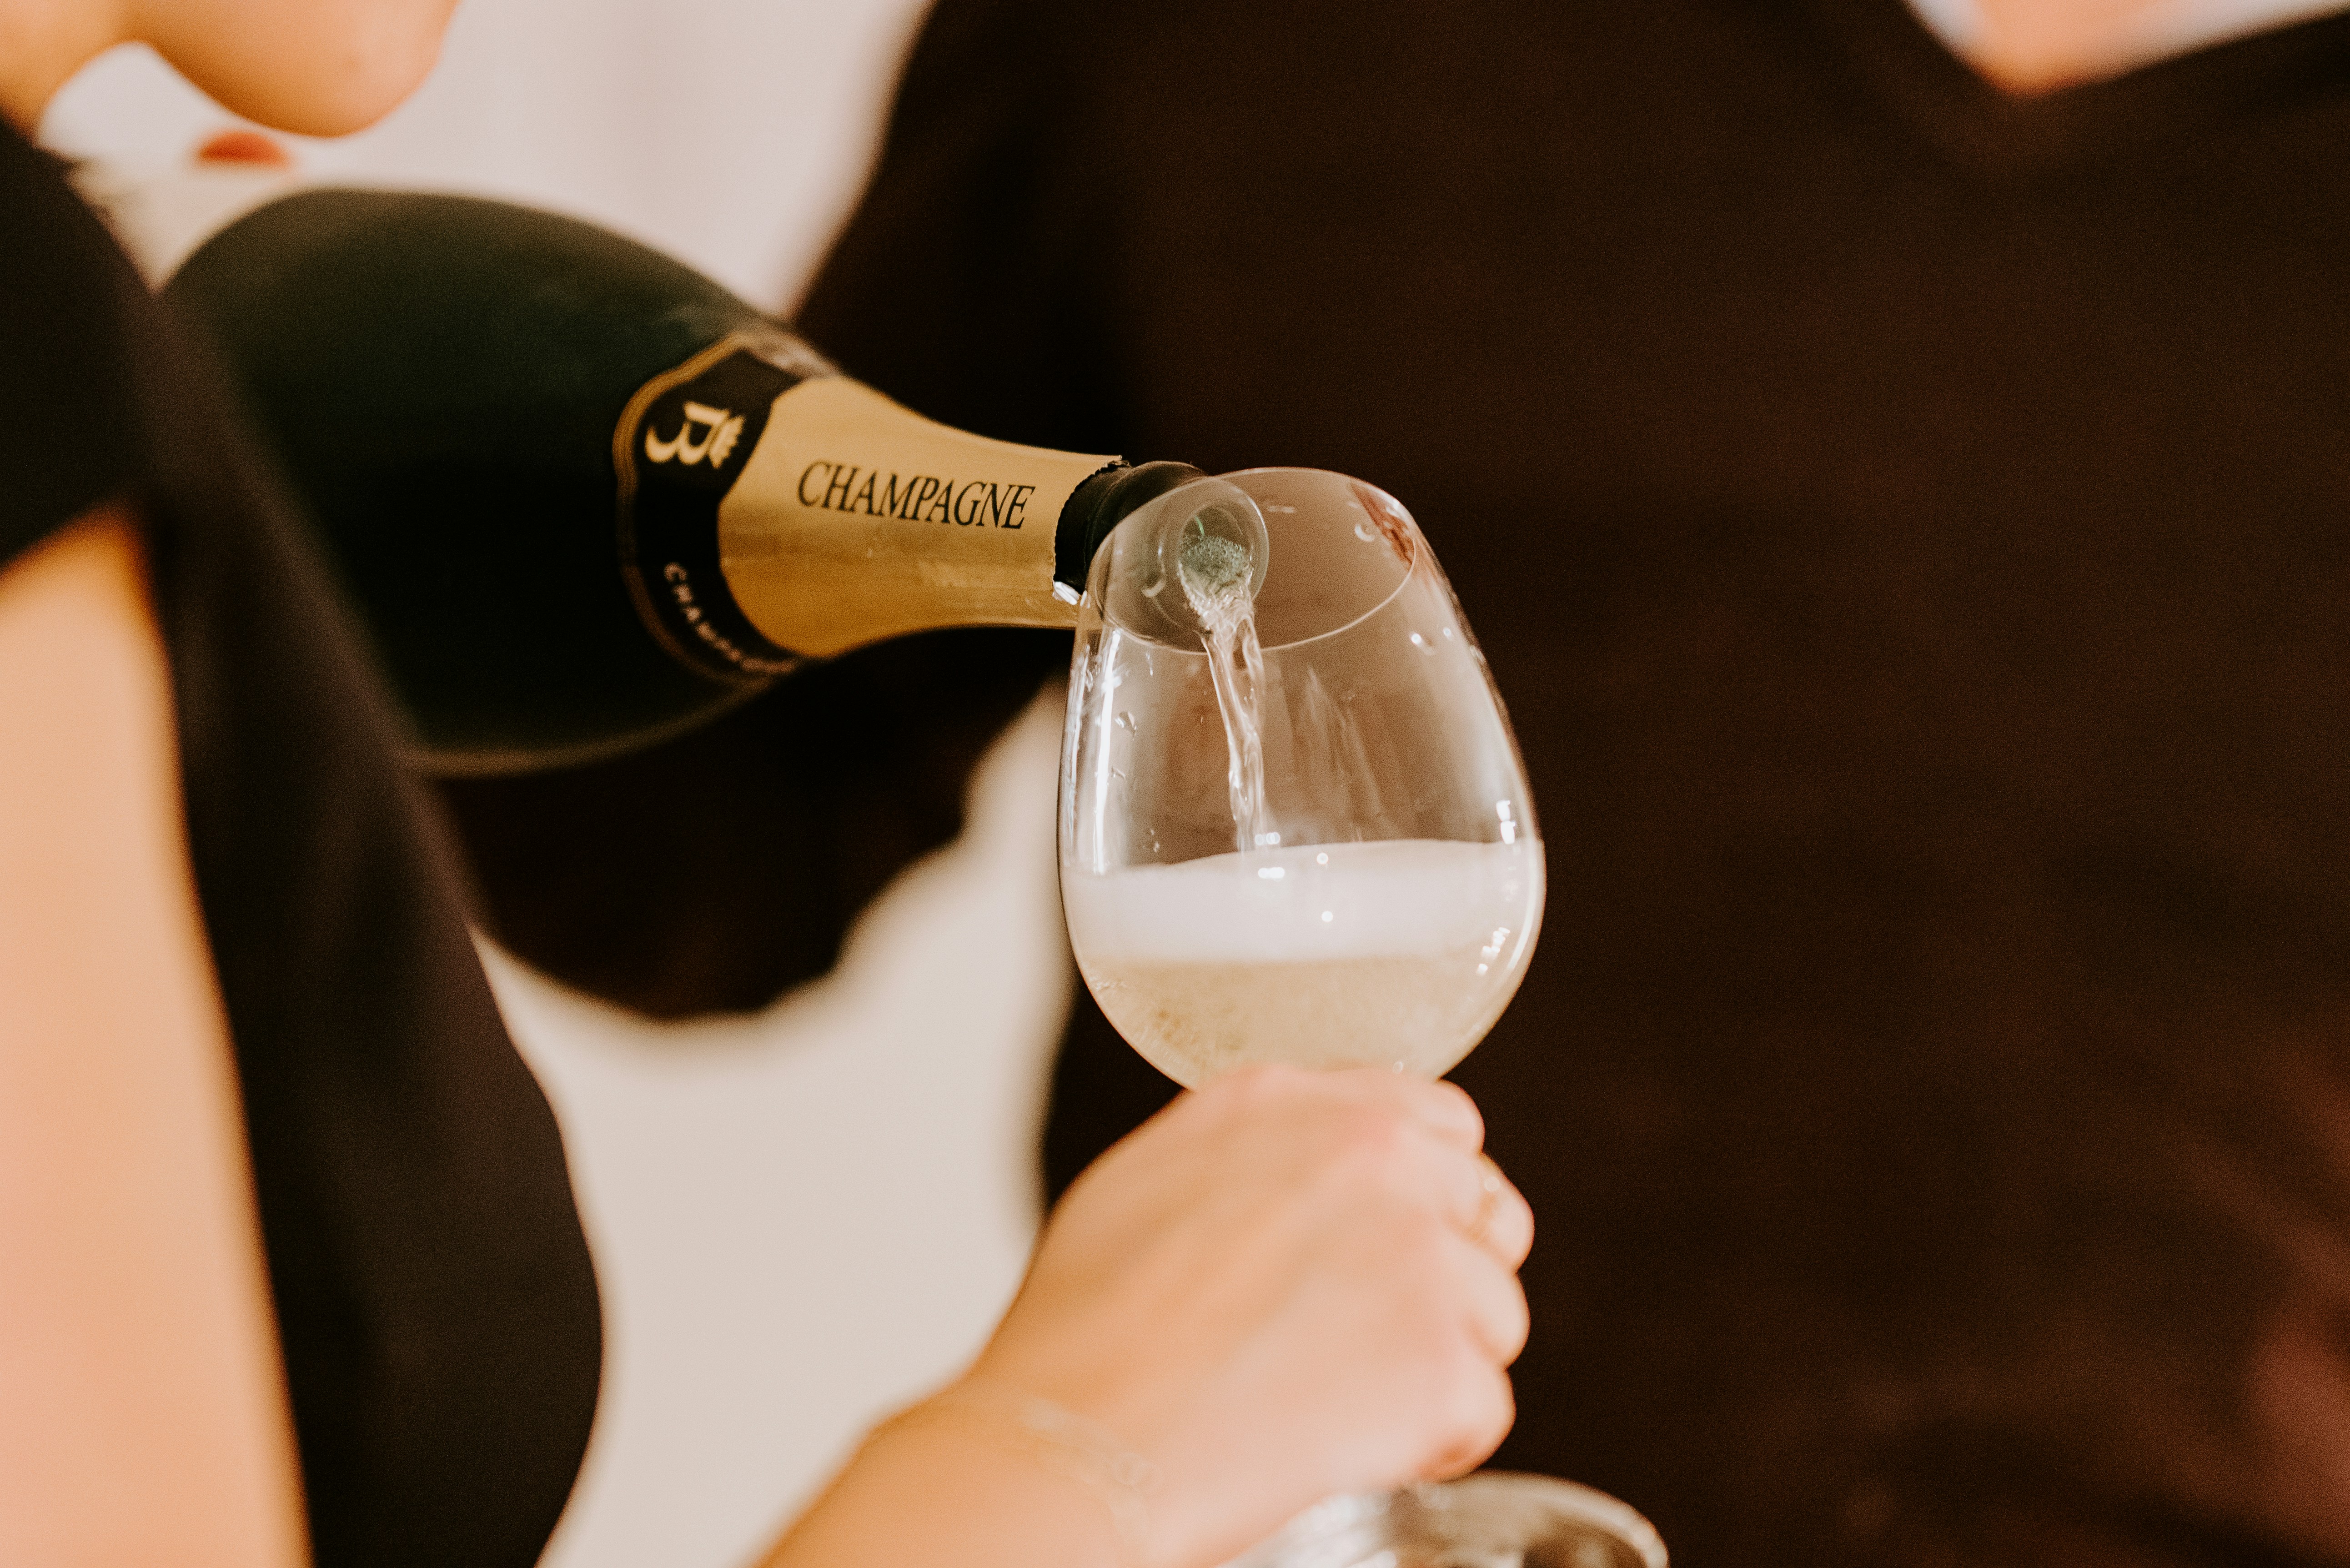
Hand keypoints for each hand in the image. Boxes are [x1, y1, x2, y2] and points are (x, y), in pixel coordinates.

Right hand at [963, 1065, 1533, 1567]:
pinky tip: (1346, 1442)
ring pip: (1495, 1312)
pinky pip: (1484, 1405)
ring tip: (1335, 1398)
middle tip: (1366, 1336)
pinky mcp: (1441, 1359)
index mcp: (1288, 1102)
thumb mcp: (1152, 1180)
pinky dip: (1433, 1441)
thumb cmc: (1086, 1335)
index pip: (1439, 1121)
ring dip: (1437, 1362)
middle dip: (1445, 1279)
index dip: (1426, 1195)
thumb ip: (1258, 1155)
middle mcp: (1368, 1155)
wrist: (1077, 1439)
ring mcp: (1416, 1253)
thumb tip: (1304, 1181)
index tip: (1392, 1244)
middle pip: (1486, 1211)